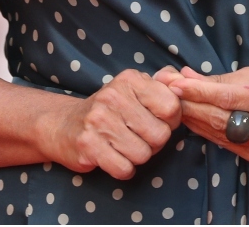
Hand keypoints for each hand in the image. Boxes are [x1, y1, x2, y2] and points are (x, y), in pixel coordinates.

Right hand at [35, 69, 181, 179]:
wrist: (62, 125)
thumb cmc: (110, 109)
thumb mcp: (135, 88)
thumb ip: (165, 83)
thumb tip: (186, 83)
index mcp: (130, 79)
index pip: (172, 107)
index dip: (171, 121)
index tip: (159, 121)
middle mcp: (113, 96)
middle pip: (160, 135)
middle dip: (154, 143)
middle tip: (139, 137)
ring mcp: (97, 121)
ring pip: (143, 154)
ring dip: (138, 156)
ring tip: (125, 146)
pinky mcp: (86, 145)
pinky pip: (123, 168)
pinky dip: (123, 169)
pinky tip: (114, 157)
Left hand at [157, 65, 248, 165]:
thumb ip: (225, 79)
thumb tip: (187, 76)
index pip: (229, 96)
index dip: (199, 91)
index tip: (176, 83)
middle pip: (220, 117)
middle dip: (190, 104)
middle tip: (166, 92)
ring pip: (219, 133)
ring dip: (193, 118)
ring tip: (175, 104)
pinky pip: (226, 144)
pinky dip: (207, 131)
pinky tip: (195, 120)